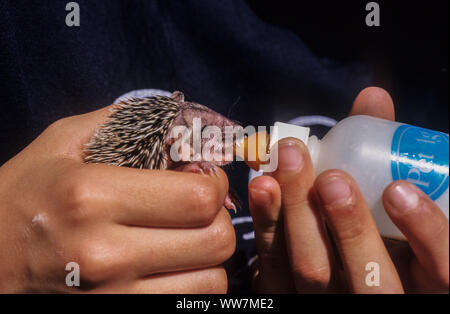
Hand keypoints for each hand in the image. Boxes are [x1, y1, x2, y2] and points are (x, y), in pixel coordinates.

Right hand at [0, 106, 234, 292]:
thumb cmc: (21, 200)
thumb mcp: (59, 145)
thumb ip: (121, 123)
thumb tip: (180, 120)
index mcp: (92, 196)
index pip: (198, 198)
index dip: (215, 185)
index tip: (204, 180)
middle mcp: (105, 253)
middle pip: (215, 240)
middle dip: (217, 219)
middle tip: (199, 211)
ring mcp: (112, 296)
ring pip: (211, 279)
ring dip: (208, 257)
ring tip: (186, 242)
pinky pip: (189, 306)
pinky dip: (194, 285)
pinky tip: (173, 269)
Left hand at [249, 87, 448, 292]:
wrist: (331, 261)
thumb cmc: (372, 220)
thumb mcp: (390, 199)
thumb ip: (385, 151)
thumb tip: (372, 97)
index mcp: (420, 278)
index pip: (440, 270)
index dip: (426, 233)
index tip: (400, 189)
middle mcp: (378, 295)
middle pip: (368, 280)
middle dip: (348, 226)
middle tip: (331, 177)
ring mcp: (330, 299)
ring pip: (314, 272)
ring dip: (299, 216)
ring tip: (288, 165)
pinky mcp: (287, 295)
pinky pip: (273, 266)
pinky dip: (267, 223)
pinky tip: (262, 186)